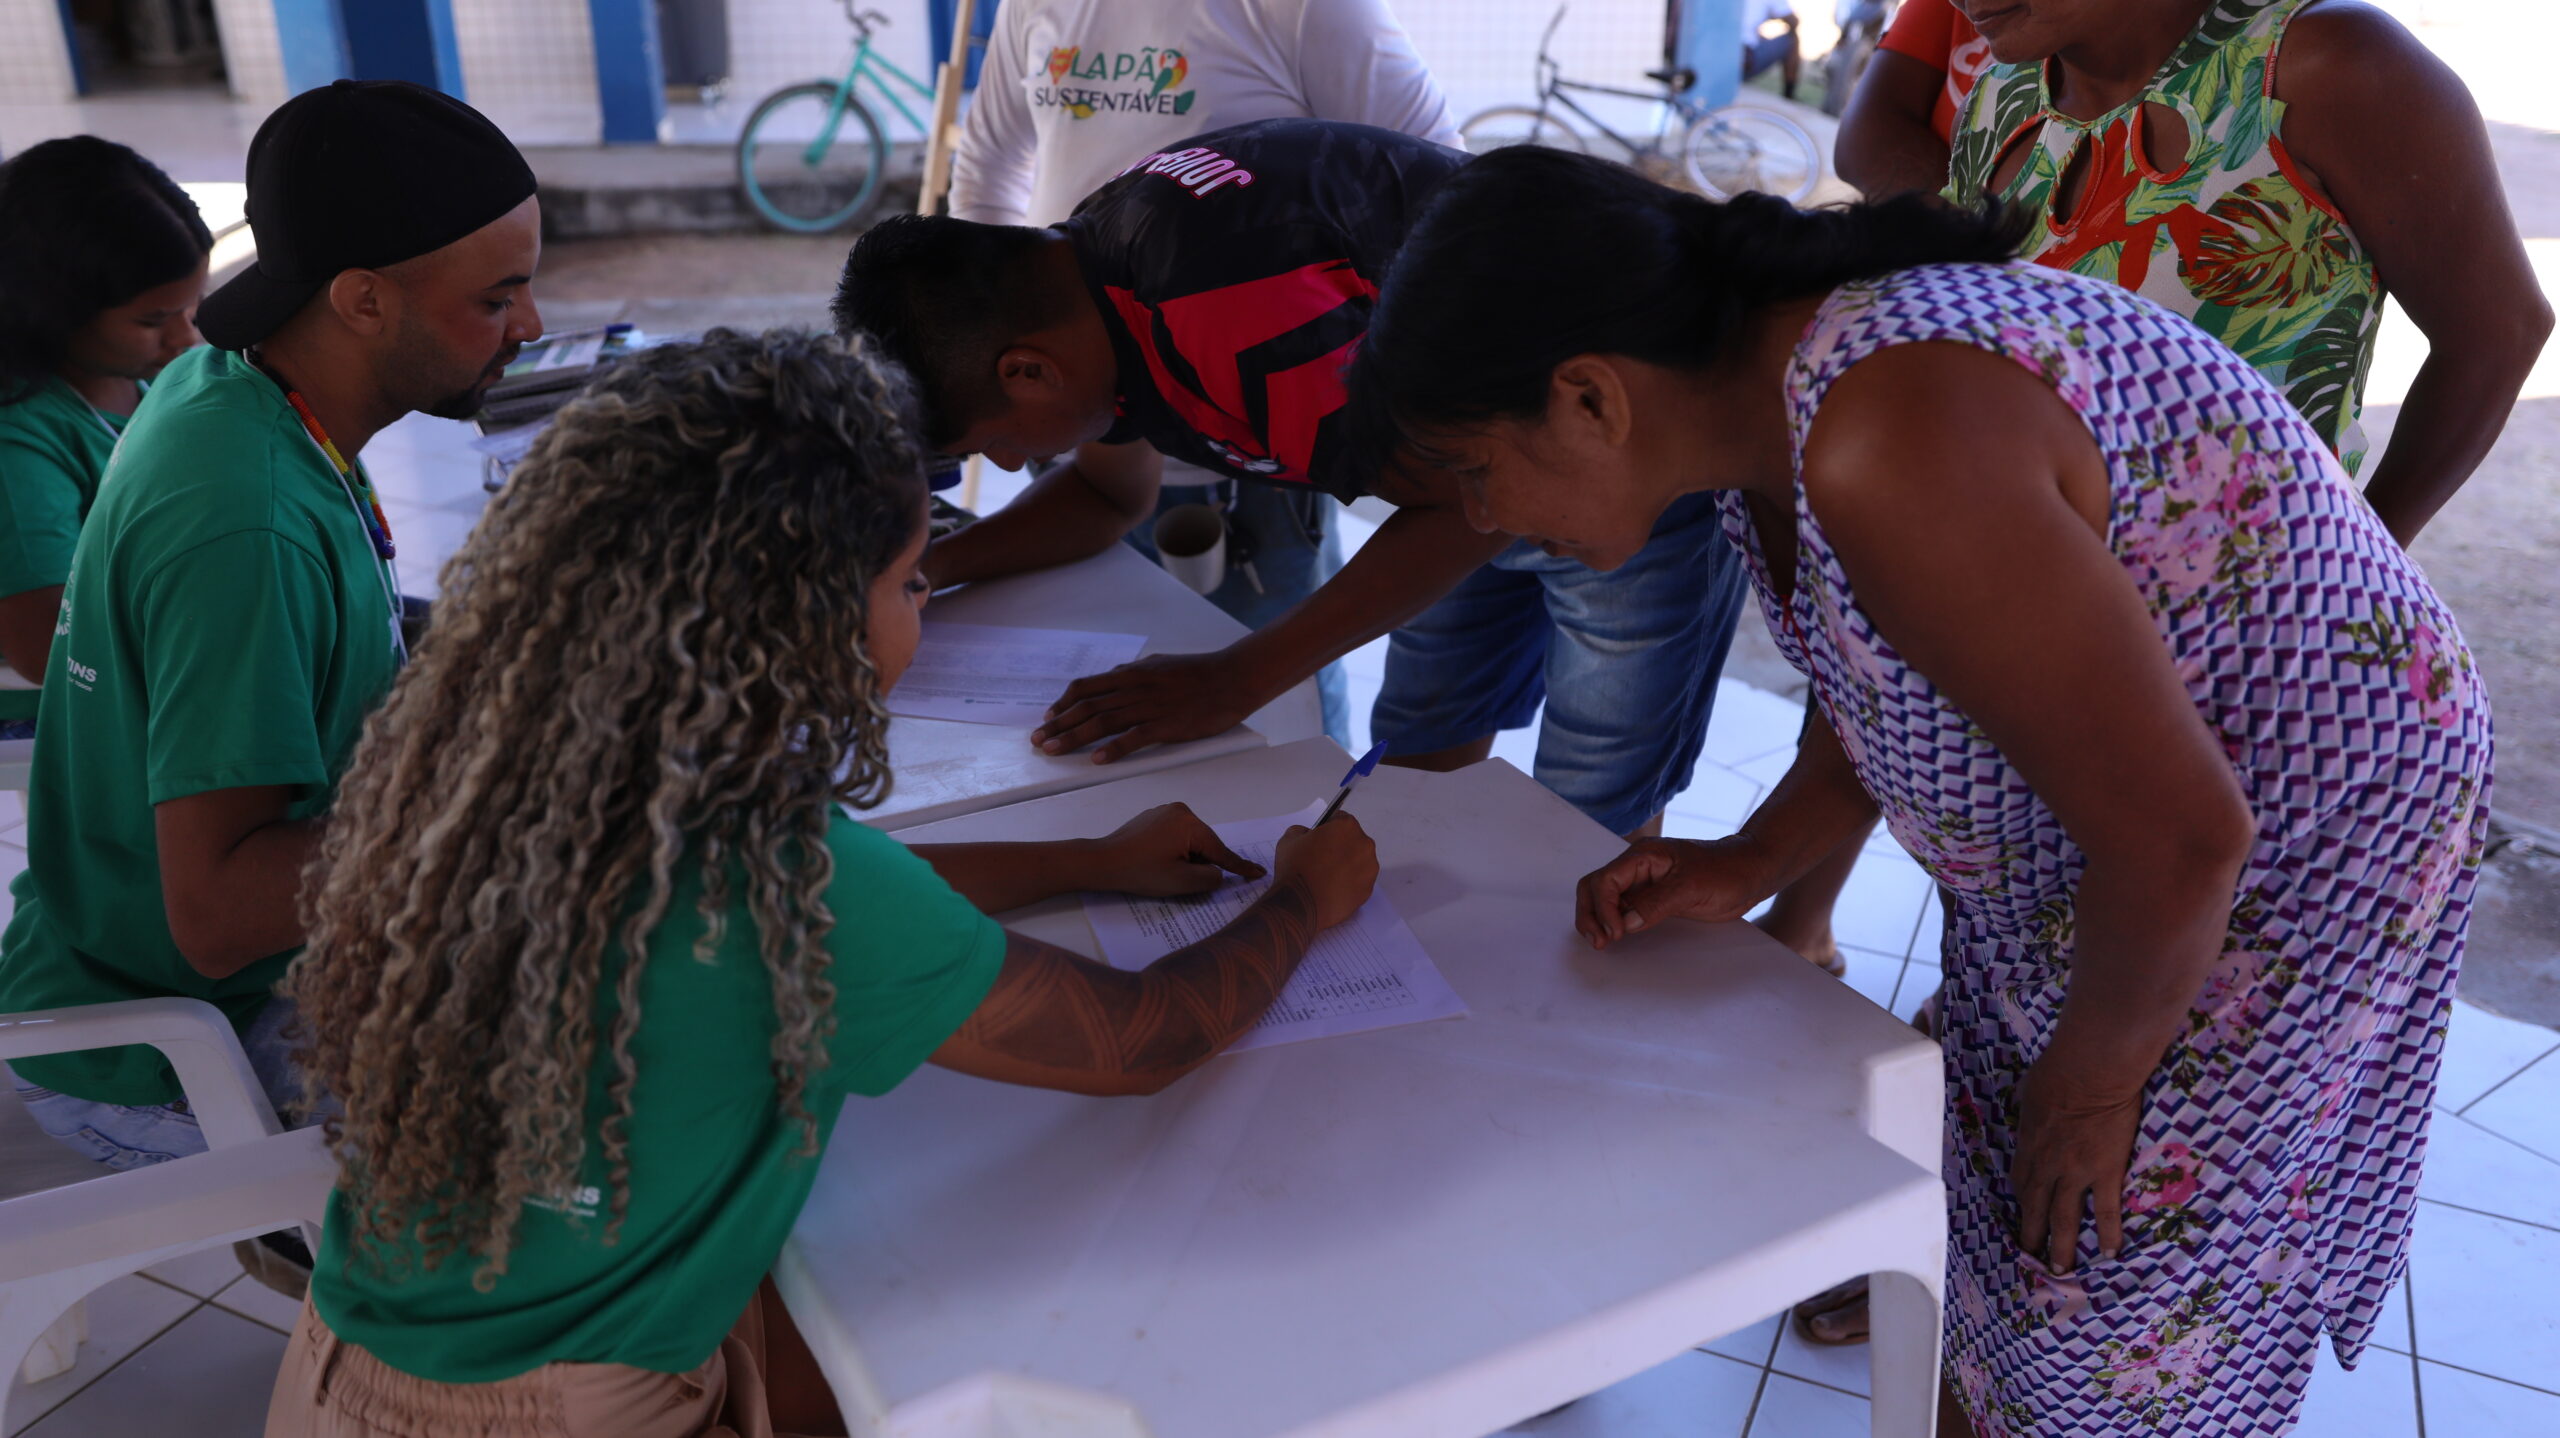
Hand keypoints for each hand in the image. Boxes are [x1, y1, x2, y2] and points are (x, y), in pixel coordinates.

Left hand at [1033, 649, 1268, 762]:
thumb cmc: (1198, 672)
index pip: (1085, 688)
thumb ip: (1133, 674)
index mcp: (1131, 673)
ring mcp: (1149, 706)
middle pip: (1086, 707)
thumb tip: (1111, 681)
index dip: (1062, 703)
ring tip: (1054, 751)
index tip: (1048, 717)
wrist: (1232, 677)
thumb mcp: (1159, 664)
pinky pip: (1133, 738)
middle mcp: (1134, 688)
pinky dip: (1112, 749)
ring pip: (1102, 723)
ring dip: (1074, 738)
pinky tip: (1096, 761)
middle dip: (1058, 725)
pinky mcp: (1167, 724)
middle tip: (1039, 741)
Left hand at [1084, 804, 1264, 896]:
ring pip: (1190, 840)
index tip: (1258, 873)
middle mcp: (1181, 810)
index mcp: (1190, 824)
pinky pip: (1175, 835)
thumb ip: (1210, 878)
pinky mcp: (1153, 817)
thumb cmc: (1141, 872)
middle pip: (1205, 844)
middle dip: (1202, 863)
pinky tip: (1159, 862)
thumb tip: (1217, 872)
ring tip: (1166, 872)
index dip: (1239, 867)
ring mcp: (1165, 811)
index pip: (1221, 851)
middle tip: (1183, 881)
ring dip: (1187, 857)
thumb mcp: (1182, 882)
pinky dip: (1175, 850)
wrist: (1102, 861)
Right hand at [1273, 815, 1378, 928]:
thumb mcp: (1289, 839)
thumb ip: (1302, 831)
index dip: (1328, 828)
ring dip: (1346, 865)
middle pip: (1352, 840)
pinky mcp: (1368, 890)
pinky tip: (1332, 888)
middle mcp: (1364, 845)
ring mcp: (1369, 869)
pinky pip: (1359, 881)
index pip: (1340, 819)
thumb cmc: (1295, 870)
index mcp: (1347, 827)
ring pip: (1358, 861)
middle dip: (1340, 846)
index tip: (1321, 838)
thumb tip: (1308, 835)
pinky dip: (1349, 883)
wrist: (1300, 904)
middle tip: (1322, 859)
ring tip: (1326, 877)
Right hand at [1574, 835, 1781, 949]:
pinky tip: (1617, 939)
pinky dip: (1614, 924)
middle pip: (1594, 887)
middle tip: (1598, 942)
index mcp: (1643, 856)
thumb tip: (1624, 923)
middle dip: (1590, 914)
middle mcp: (1636, 868)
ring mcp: (1643, 884)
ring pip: (1604, 900)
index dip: (1604, 908)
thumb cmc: (1726, 871)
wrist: (1750, 873)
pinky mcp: (1652, 900)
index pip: (1605, 880)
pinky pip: (1623, 910)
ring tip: (1603, 943)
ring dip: (1598, 920)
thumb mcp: (1691, 887)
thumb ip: (1656, 904)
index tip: (1617, 933)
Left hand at [2011, 1041, 2149, 1273]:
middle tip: (2030, 1258)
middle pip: (2034, 1208)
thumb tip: (2029, 1105)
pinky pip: (2106, 1210)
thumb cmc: (2059, 1070)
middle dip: (2031, 1235)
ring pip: (2064, 1218)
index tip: (2024, 1216)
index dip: (2022, 1202)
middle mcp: (2047, 1165)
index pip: (2021, 1182)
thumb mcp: (2030, 1090)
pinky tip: (2111, 1255)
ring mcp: (2075, 1172)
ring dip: (2061, 1247)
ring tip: (2060, 1270)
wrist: (2090, 1070)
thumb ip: (2030, 1107)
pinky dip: (2108, 1234)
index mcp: (2028, 1144)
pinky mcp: (2105, 1171)